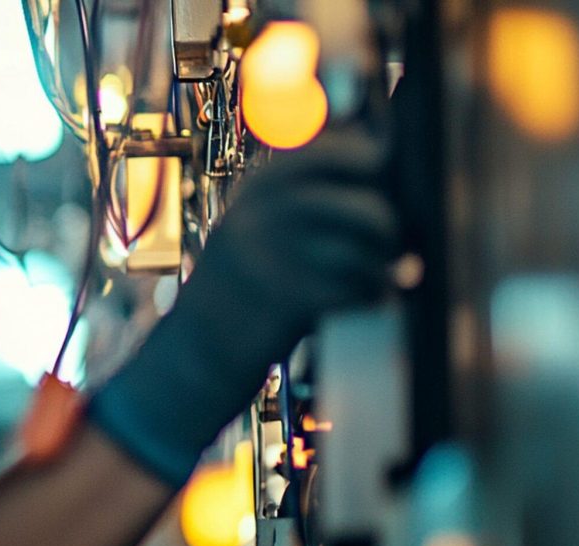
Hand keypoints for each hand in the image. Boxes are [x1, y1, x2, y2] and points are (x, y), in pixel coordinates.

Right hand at [88, 129, 399, 485]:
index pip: (328, 153)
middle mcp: (259, 219)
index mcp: (253, 194)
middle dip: (384, 225)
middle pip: (357, 204)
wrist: (190, 358)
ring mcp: (271, 259)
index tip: (381, 173)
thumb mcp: (250, 233)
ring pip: (361, 248)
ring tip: (379, 277)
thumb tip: (375, 166)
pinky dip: (371, 296)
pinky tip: (367, 300)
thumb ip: (297, 202)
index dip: (366, 158)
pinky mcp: (285, 302)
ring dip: (382, 266)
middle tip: (388, 241)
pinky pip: (354, 289)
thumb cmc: (234, 297)